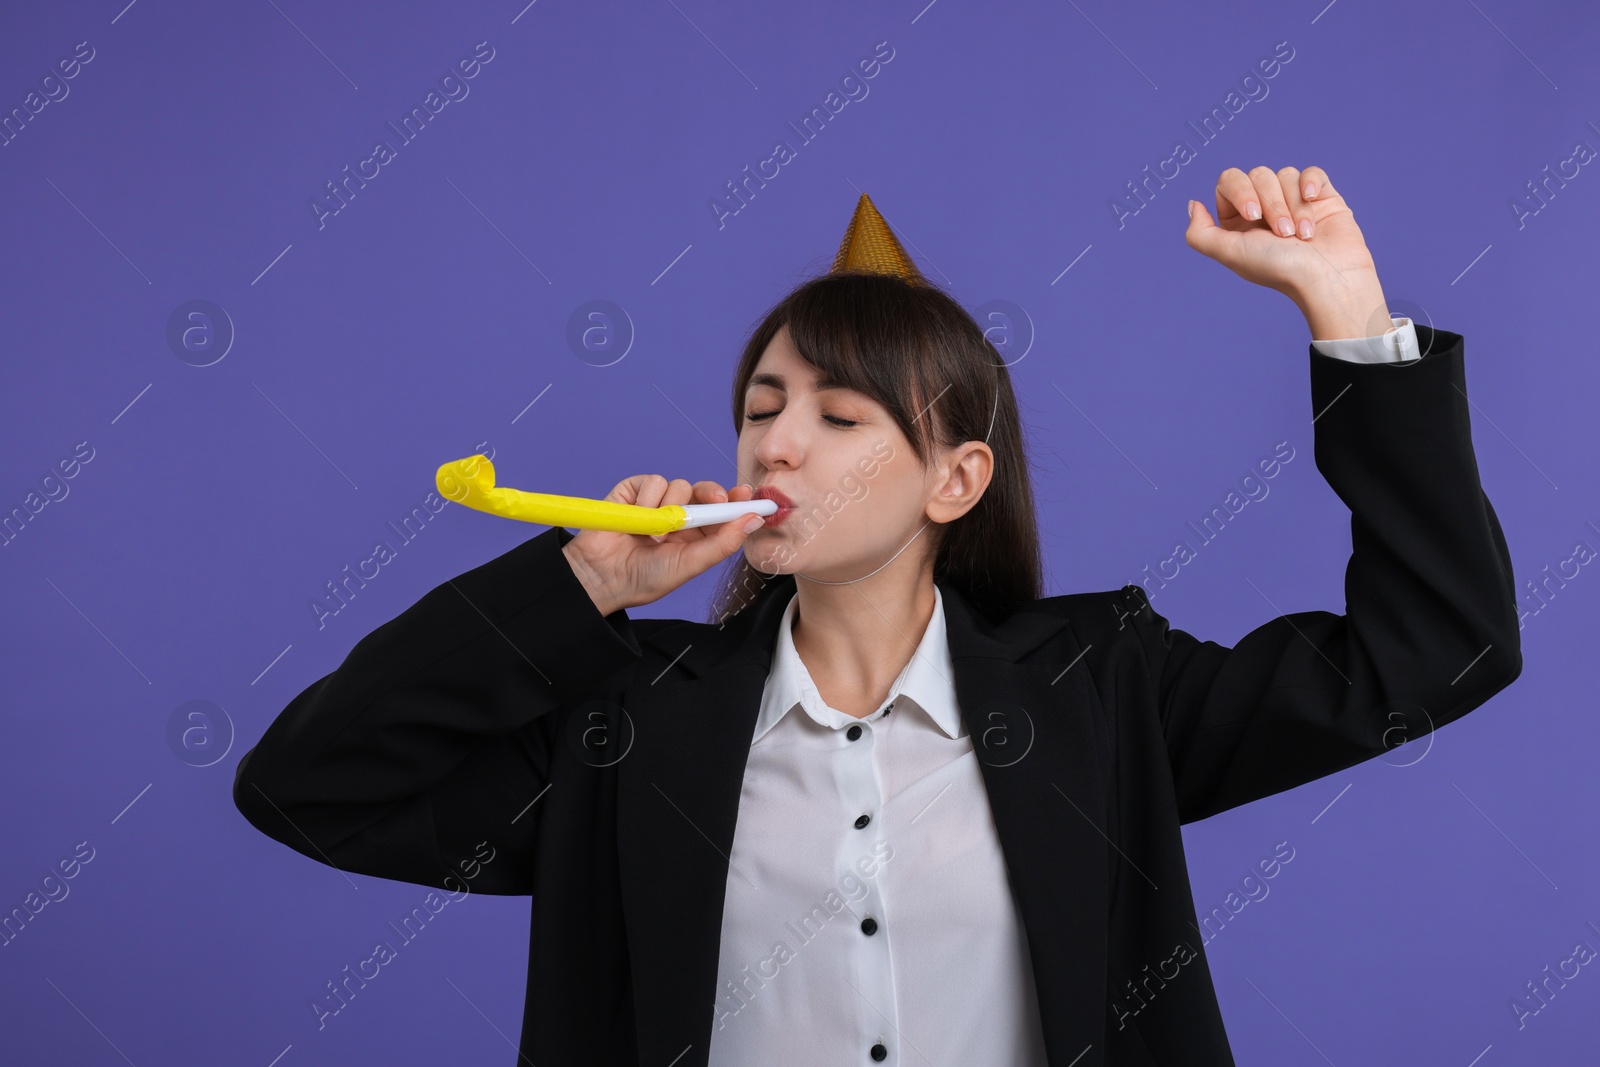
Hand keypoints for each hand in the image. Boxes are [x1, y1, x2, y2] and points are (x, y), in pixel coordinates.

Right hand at [560, 475, 764, 614]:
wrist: (602, 576)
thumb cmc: (645, 577)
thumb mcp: (690, 564)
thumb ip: (723, 543)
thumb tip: (753, 520)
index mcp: (697, 536)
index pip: (722, 512)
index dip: (735, 501)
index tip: (748, 495)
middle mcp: (679, 517)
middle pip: (705, 492)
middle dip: (712, 493)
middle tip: (717, 499)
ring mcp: (656, 502)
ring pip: (679, 486)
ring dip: (670, 508)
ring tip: (655, 536)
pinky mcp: (634, 491)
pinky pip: (653, 481)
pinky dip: (649, 498)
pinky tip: (638, 518)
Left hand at [1185, 166, 1391, 337]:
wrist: (1328, 278)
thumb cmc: (1279, 268)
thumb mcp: (1230, 253)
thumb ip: (1200, 234)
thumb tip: (1193, 205)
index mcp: (1238, 221)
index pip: (1229, 181)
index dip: (1240, 192)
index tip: (1253, 216)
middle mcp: (1264, 209)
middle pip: (1258, 175)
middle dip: (1271, 203)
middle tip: (1282, 234)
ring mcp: (1293, 201)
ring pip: (1285, 174)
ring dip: (1293, 207)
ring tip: (1302, 235)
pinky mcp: (1320, 197)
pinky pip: (1310, 173)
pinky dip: (1311, 184)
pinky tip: (1313, 199)